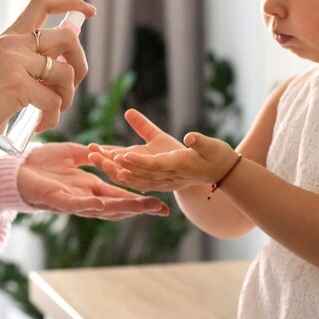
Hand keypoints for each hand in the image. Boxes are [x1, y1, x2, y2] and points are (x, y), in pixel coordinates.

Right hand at [0, 0, 95, 139]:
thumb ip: (31, 60)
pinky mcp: (17, 84)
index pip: (42, 3)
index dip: (70, 2)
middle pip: (67, 37)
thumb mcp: (5, 69)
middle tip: (72, 87)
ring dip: (67, 97)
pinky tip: (41, 123)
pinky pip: (54, 100)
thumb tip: (68, 62)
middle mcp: (12, 43)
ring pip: (66, 72)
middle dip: (81, 64)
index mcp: (10, 37)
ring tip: (52, 111)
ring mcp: (14, 62)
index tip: (90, 11)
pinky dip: (53, 116)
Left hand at [17, 142, 168, 219]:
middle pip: (117, 206)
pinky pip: (75, 204)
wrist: (13, 169)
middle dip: (139, 208)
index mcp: (90, 187)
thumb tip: (106, 152)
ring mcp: (72, 201)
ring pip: (101, 208)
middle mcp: (85, 198)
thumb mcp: (72, 155)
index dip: (140, 199)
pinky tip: (103, 204)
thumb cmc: (41, 163)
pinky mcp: (56, 200)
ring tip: (142, 207)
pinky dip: (89, 205)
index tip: (161, 203)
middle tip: (162, 209)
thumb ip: (90, 156)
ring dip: (122, 208)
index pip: (120, 195)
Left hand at [90, 112, 237, 192]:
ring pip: (134, 178)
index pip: (155, 164)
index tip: (122, 155)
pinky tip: (109, 169)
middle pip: (138, 172)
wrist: (221, 173)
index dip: (138, 161)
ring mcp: (164, 182)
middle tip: (96, 155)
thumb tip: (190, 137)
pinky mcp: (161, 182)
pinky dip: (122, 175)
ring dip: (114, 170)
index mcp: (178, 166)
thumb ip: (199, 141)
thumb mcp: (209, 145)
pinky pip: (138, 180)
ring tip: (96, 159)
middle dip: (116, 165)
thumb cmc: (216, 156)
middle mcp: (168, 177)